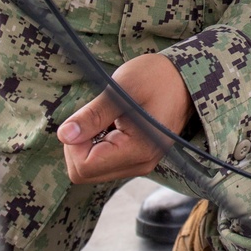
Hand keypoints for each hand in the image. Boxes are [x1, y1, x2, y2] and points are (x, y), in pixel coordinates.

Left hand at [57, 53, 194, 183]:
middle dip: (79, 145)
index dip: (74, 143)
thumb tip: (64, 135)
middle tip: (95, 116)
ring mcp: (141, 163)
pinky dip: (99, 144)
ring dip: (90, 143)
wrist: (186, 77)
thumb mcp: (121, 90)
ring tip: (108, 117)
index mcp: (137, 151)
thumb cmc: (157, 78)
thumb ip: (92, 116)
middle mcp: (140, 164)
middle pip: (85, 173)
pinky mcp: (139, 157)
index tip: (86, 118)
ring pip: (93, 168)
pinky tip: (113, 123)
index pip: (83, 167)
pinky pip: (106, 161)